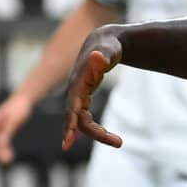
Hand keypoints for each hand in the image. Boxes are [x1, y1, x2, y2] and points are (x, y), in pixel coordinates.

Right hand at [0, 93, 33, 164]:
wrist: (25, 98)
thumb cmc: (20, 108)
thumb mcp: (14, 121)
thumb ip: (7, 133)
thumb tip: (1, 144)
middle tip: (6, 161)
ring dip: (1, 151)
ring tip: (8, 160)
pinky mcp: (5, 128)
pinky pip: (2, 139)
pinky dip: (4, 147)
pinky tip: (9, 153)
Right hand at [61, 26, 125, 151]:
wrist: (102, 42)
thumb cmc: (107, 46)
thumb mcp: (108, 49)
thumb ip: (103, 54)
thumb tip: (97, 57)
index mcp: (77, 83)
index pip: (72, 108)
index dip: (70, 125)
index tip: (67, 144)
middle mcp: (73, 92)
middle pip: (78, 120)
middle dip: (95, 133)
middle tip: (119, 143)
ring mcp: (76, 97)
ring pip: (82, 122)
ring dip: (98, 134)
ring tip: (119, 142)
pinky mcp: (82, 100)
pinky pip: (85, 119)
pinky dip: (96, 130)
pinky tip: (111, 137)